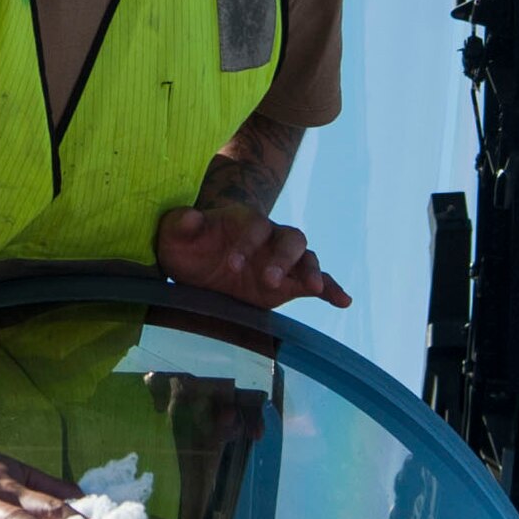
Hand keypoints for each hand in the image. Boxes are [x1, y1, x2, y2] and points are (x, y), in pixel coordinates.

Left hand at [155, 204, 351, 310]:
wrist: (204, 257)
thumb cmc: (189, 244)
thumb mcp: (174, 236)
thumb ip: (180, 224)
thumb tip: (192, 217)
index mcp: (244, 222)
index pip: (254, 226)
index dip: (246, 243)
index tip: (232, 264)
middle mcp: (270, 238)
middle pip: (289, 238)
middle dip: (283, 258)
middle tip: (268, 280)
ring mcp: (283, 260)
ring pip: (307, 257)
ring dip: (310, 271)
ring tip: (312, 288)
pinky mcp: (290, 283)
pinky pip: (317, 282)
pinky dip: (331, 289)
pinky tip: (343, 301)